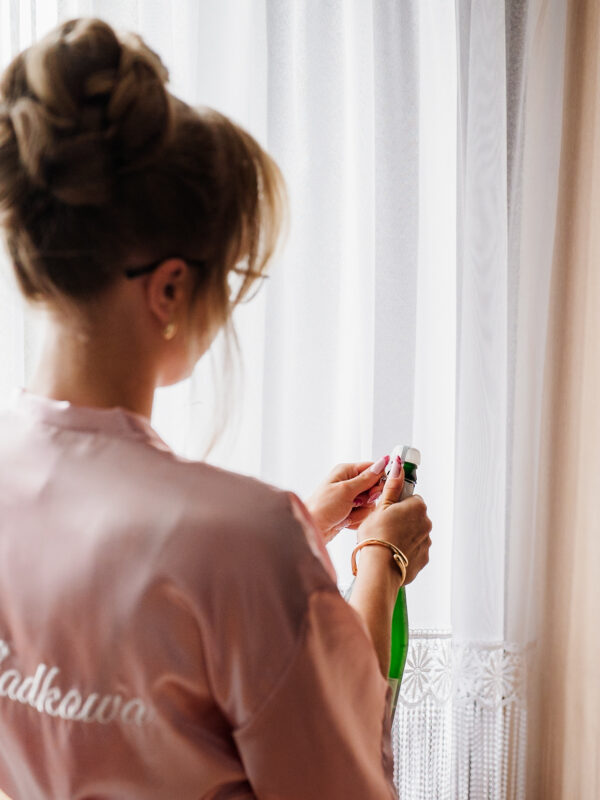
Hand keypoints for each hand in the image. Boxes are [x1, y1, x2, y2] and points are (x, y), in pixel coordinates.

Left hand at [305, 456, 389, 543]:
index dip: (378, 481)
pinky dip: (356, 519)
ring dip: (360, 512)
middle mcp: (348, 482)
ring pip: (370, 503)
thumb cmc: (321, 507)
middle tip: (356, 503)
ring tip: (346, 513)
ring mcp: (349, 497)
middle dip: (367, 500)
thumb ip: (366, 478)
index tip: (372, 492)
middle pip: (373, 488)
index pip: (373, 469)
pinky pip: (364, 514)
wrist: (312, 529)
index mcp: (346, 471)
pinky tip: (345, 520)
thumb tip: (382, 462)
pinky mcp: (350, 510)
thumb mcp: (346, 490)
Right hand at [356, 456, 431, 584]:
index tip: (386, 510)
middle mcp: (426, 523)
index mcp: (417, 507)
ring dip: (403, 535)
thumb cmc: (376, 536)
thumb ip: (392, 486)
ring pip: (414, 533)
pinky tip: (391, 553)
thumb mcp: (380, 507)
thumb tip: (398, 466)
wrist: (379, 568)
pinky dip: (405, 550)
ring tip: (385, 542)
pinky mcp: (423, 559)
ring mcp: (426, 542)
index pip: (410, 498)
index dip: (396, 503)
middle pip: (413, 516)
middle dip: (400, 519)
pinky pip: (414, 550)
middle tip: (382, 526)